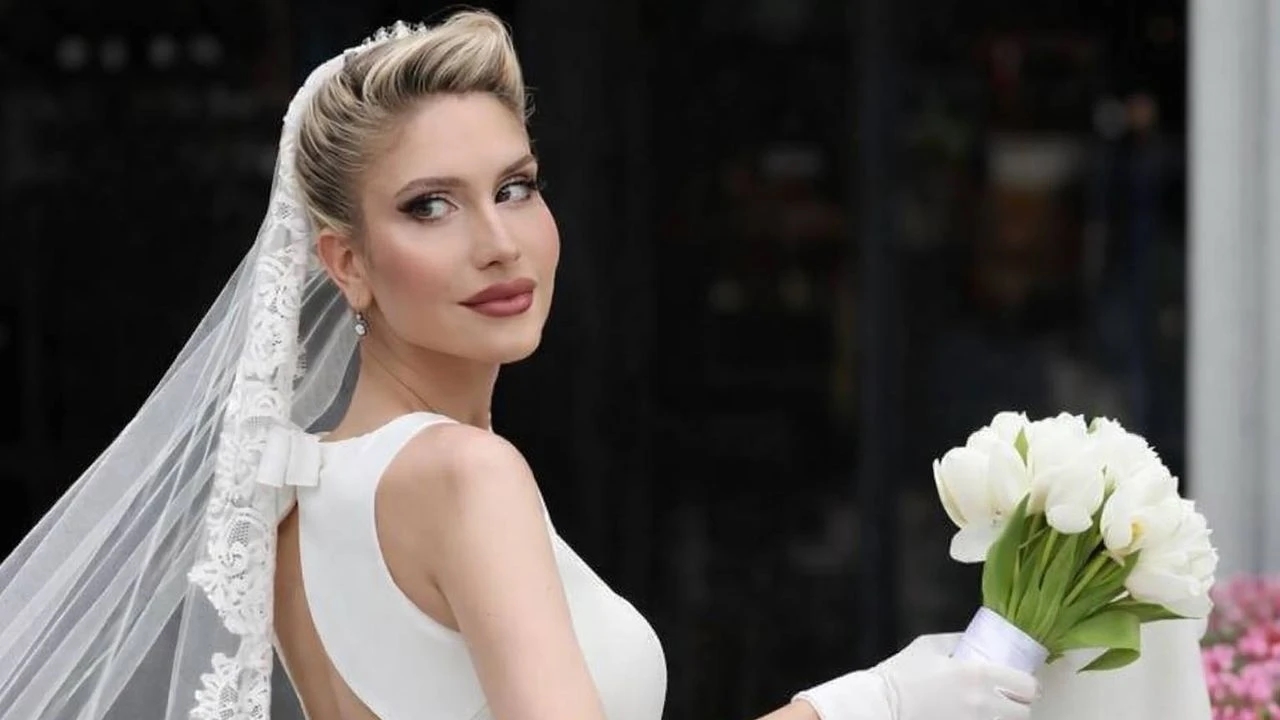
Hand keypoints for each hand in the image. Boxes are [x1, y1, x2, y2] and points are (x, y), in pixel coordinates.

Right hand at [793, 633, 1038, 719]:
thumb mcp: (930, 645)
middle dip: (1019, 705)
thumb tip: (976, 641)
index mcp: (979, 675)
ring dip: (1005, 718)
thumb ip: (958, 641)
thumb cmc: (902, 674)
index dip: (1027, 685)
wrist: (881, 705)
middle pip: (1025, 713)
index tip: (1019, 683)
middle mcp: (985, 705)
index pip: (1027, 686)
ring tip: (991, 711)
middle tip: (1007, 700)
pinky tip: (976, 718)